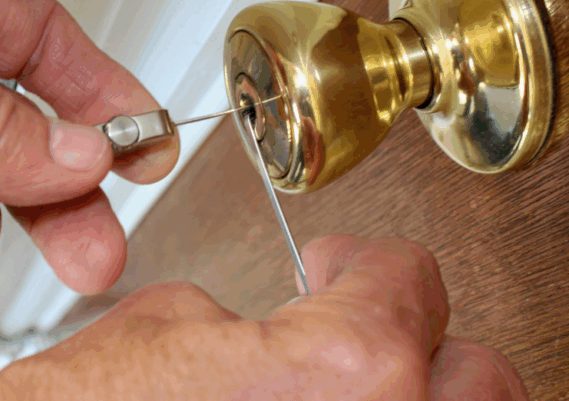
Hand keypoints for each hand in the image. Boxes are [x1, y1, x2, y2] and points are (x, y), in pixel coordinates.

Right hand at [0, 236, 527, 399]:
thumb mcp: (170, 323)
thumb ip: (255, 319)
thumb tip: (280, 326)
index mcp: (342, 374)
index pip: (411, 282)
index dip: (372, 263)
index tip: (347, 265)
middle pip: (479, 379)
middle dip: (420, 339)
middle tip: (367, 318)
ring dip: (416, 396)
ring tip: (356, 376)